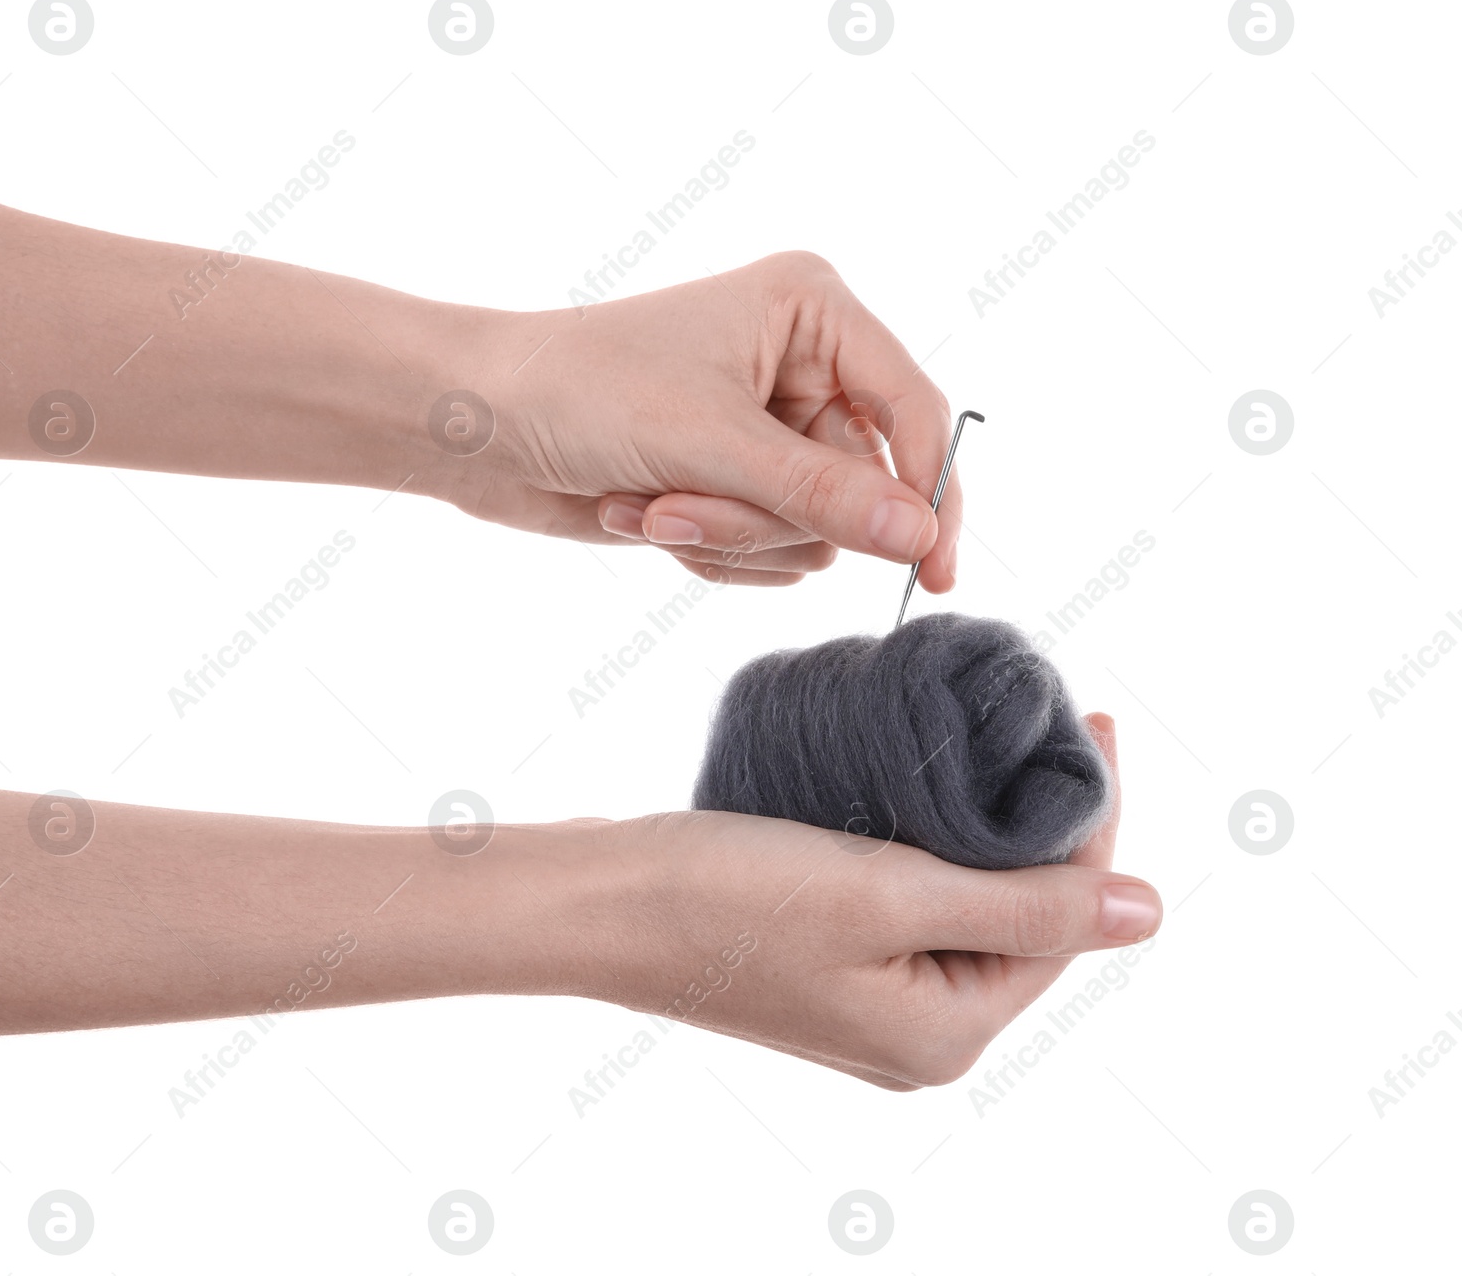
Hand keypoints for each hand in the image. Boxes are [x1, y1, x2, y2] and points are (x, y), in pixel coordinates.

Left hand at [443, 252, 962, 589]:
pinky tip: (642, 514)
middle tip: (682, 509)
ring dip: (728, 535)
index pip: (913, 409)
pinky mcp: (736, 483)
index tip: (934, 572)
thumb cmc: (581, 392)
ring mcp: (770, 430)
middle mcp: (804, 366)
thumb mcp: (709, 441)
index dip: (929, 493)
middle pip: (862, 487)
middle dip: (768, 514)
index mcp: (813, 312)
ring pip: (815, 531)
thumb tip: (920, 538)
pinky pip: (771, 553)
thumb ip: (822, 494)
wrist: (476, 425)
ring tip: (651, 504)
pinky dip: (709, 550)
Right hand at [586, 714, 1157, 1086]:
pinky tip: (932, 782)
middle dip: (1040, 817)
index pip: (1064, 920)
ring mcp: (870, 999)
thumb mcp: (890, 896)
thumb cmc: (729, 899)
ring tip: (998, 735)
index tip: (1094, 721)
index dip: (1090, 820)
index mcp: (946, 1034)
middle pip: (1023, 914)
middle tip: (1044, 715)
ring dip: (987, 821)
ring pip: (968, 900)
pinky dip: (931, 837)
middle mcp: (917, 1032)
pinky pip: (914, 899)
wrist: (600, 902)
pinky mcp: (831, 960)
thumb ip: (1025, 904)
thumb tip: (1149, 911)